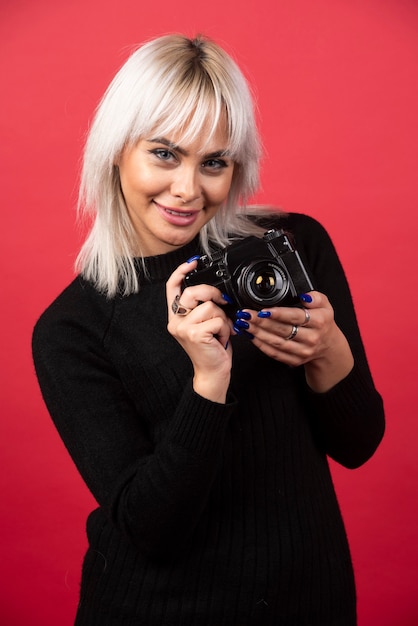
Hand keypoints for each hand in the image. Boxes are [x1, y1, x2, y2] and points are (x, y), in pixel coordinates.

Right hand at [166, 260, 233, 402]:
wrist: (213, 372)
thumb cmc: (211, 348)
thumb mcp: (205, 323)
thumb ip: (203, 307)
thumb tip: (216, 292)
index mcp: (176, 316)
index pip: (172, 287)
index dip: (181, 272)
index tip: (193, 262)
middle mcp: (175, 321)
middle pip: (193, 292)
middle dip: (213, 294)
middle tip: (223, 304)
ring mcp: (183, 328)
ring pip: (210, 307)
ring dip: (223, 318)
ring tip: (221, 331)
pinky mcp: (195, 334)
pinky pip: (217, 320)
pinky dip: (225, 329)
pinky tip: (221, 338)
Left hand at [235, 291, 353, 391]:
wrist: (328, 346)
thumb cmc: (323, 322)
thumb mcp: (325, 305)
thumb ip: (316, 297)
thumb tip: (304, 295)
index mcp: (319, 322)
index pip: (295, 317)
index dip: (278, 313)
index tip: (263, 310)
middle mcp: (311, 338)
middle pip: (282, 330)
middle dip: (261, 322)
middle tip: (246, 314)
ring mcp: (303, 351)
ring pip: (276, 342)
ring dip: (257, 333)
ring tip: (244, 324)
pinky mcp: (295, 360)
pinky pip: (275, 353)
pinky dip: (260, 344)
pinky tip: (251, 335)